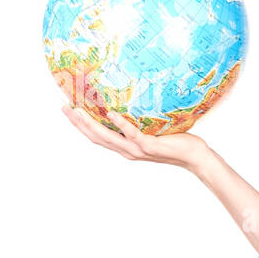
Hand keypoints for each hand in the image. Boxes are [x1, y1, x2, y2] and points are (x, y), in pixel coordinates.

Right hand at [61, 103, 208, 169]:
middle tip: (64, 108)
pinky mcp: (149, 146)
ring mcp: (137, 150)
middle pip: (96, 138)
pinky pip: (132, 134)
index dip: (80, 126)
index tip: (68, 110)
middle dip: (78, 123)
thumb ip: (139, 121)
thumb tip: (130, 100)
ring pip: (108, 138)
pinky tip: (112, 114)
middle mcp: (128, 150)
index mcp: (126, 147)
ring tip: (78, 110)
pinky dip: (121, 125)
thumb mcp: (151, 130)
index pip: (97, 137)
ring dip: (91, 124)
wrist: (194, 156)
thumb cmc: (175, 141)